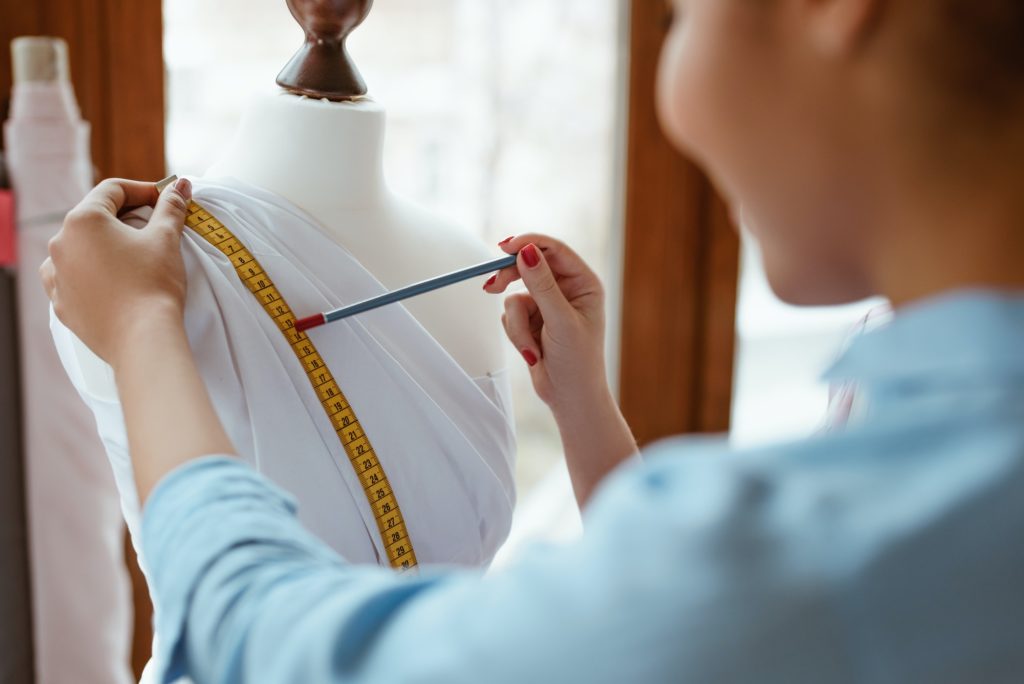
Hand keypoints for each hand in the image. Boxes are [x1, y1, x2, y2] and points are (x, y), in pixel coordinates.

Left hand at [40, 177, 192, 365]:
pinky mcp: (62, 302)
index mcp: (83, 221)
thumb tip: (180, 186)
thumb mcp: (166, 239)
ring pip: (81, 248)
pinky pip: (74, 277)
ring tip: (134, 258)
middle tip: (155, 228)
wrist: (143, 339)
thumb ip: (170, 208)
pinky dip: (92, 273)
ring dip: (106, 246)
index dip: (144, 190)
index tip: (166, 201)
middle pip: (95, 218)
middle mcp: (61, 243)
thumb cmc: (154, 284)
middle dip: (126, 218)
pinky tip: (114, 280)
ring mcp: (57, 274)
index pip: (112, 190)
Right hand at [485, 234, 606, 416]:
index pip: (553, 250)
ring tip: (532, 348)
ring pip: (515, 296)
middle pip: (528, 266)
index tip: (504, 247)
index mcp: (584, 283)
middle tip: (491, 287)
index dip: (528, 244)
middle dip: (510, 282)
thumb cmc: (578, 363)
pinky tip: (532, 351)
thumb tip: (526, 252)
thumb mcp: (561, 322)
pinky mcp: (532, 319)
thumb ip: (542, 286)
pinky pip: (510, 314)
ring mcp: (548, 304)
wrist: (570, 398)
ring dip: (518, 324)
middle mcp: (567, 289)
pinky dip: (516, 333)